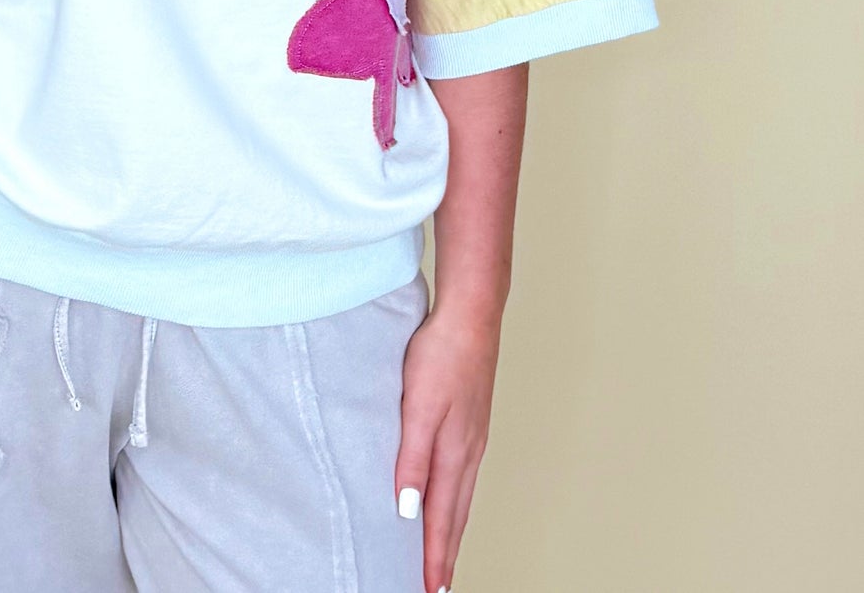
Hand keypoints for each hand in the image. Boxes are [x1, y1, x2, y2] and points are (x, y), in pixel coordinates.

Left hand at [395, 302, 501, 592]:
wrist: (470, 315)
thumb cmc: (443, 355)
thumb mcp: (419, 407)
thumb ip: (412, 459)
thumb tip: (407, 511)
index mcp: (455, 453)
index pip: (440, 518)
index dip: (432, 557)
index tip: (427, 589)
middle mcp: (468, 452)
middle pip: (455, 516)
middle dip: (444, 554)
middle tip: (435, 587)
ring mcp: (473, 437)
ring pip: (461, 497)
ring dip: (450, 530)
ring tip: (441, 556)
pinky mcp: (471, 422)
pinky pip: (463, 475)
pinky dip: (455, 500)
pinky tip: (448, 497)